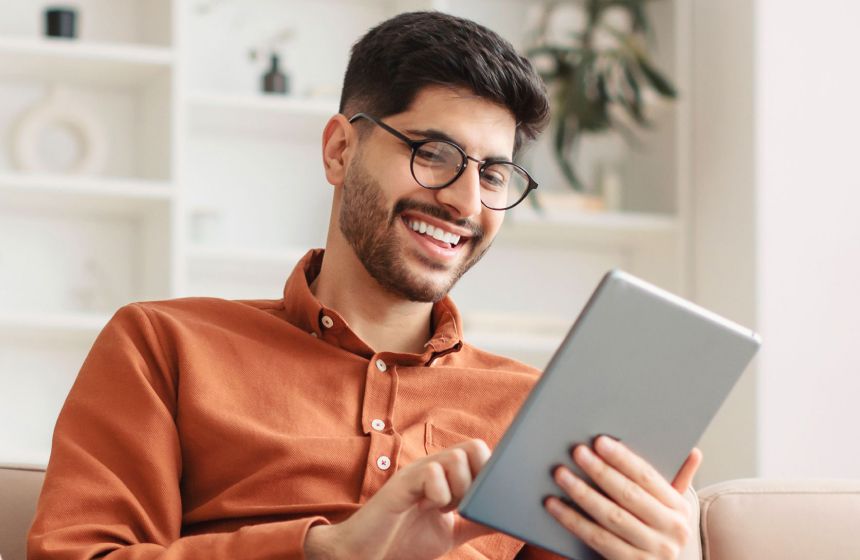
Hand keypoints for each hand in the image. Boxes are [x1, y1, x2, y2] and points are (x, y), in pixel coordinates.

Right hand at [304, 439, 494, 559]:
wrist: (366, 554)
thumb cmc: (405, 540)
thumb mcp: (452, 531)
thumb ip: (476, 520)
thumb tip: (506, 516)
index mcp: (446, 475)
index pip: (480, 452)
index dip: (491, 472)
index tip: (487, 499)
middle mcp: (433, 467)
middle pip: (475, 446)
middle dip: (479, 478)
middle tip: (464, 505)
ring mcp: (417, 472)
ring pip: (457, 457)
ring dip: (460, 488)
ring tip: (445, 508)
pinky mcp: (402, 483)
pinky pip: (432, 473)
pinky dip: (440, 494)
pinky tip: (429, 508)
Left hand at [545, 436, 701, 559]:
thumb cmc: (657, 535)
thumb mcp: (671, 511)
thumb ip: (678, 481)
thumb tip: (693, 452)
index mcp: (679, 509)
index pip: (648, 477)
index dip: (622, 458)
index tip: (600, 441)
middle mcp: (671, 531)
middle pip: (628, 495)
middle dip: (600, 471)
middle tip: (577, 452)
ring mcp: (652, 552)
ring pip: (611, 517)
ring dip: (582, 493)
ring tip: (561, 474)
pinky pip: (597, 539)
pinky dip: (573, 520)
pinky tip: (555, 505)